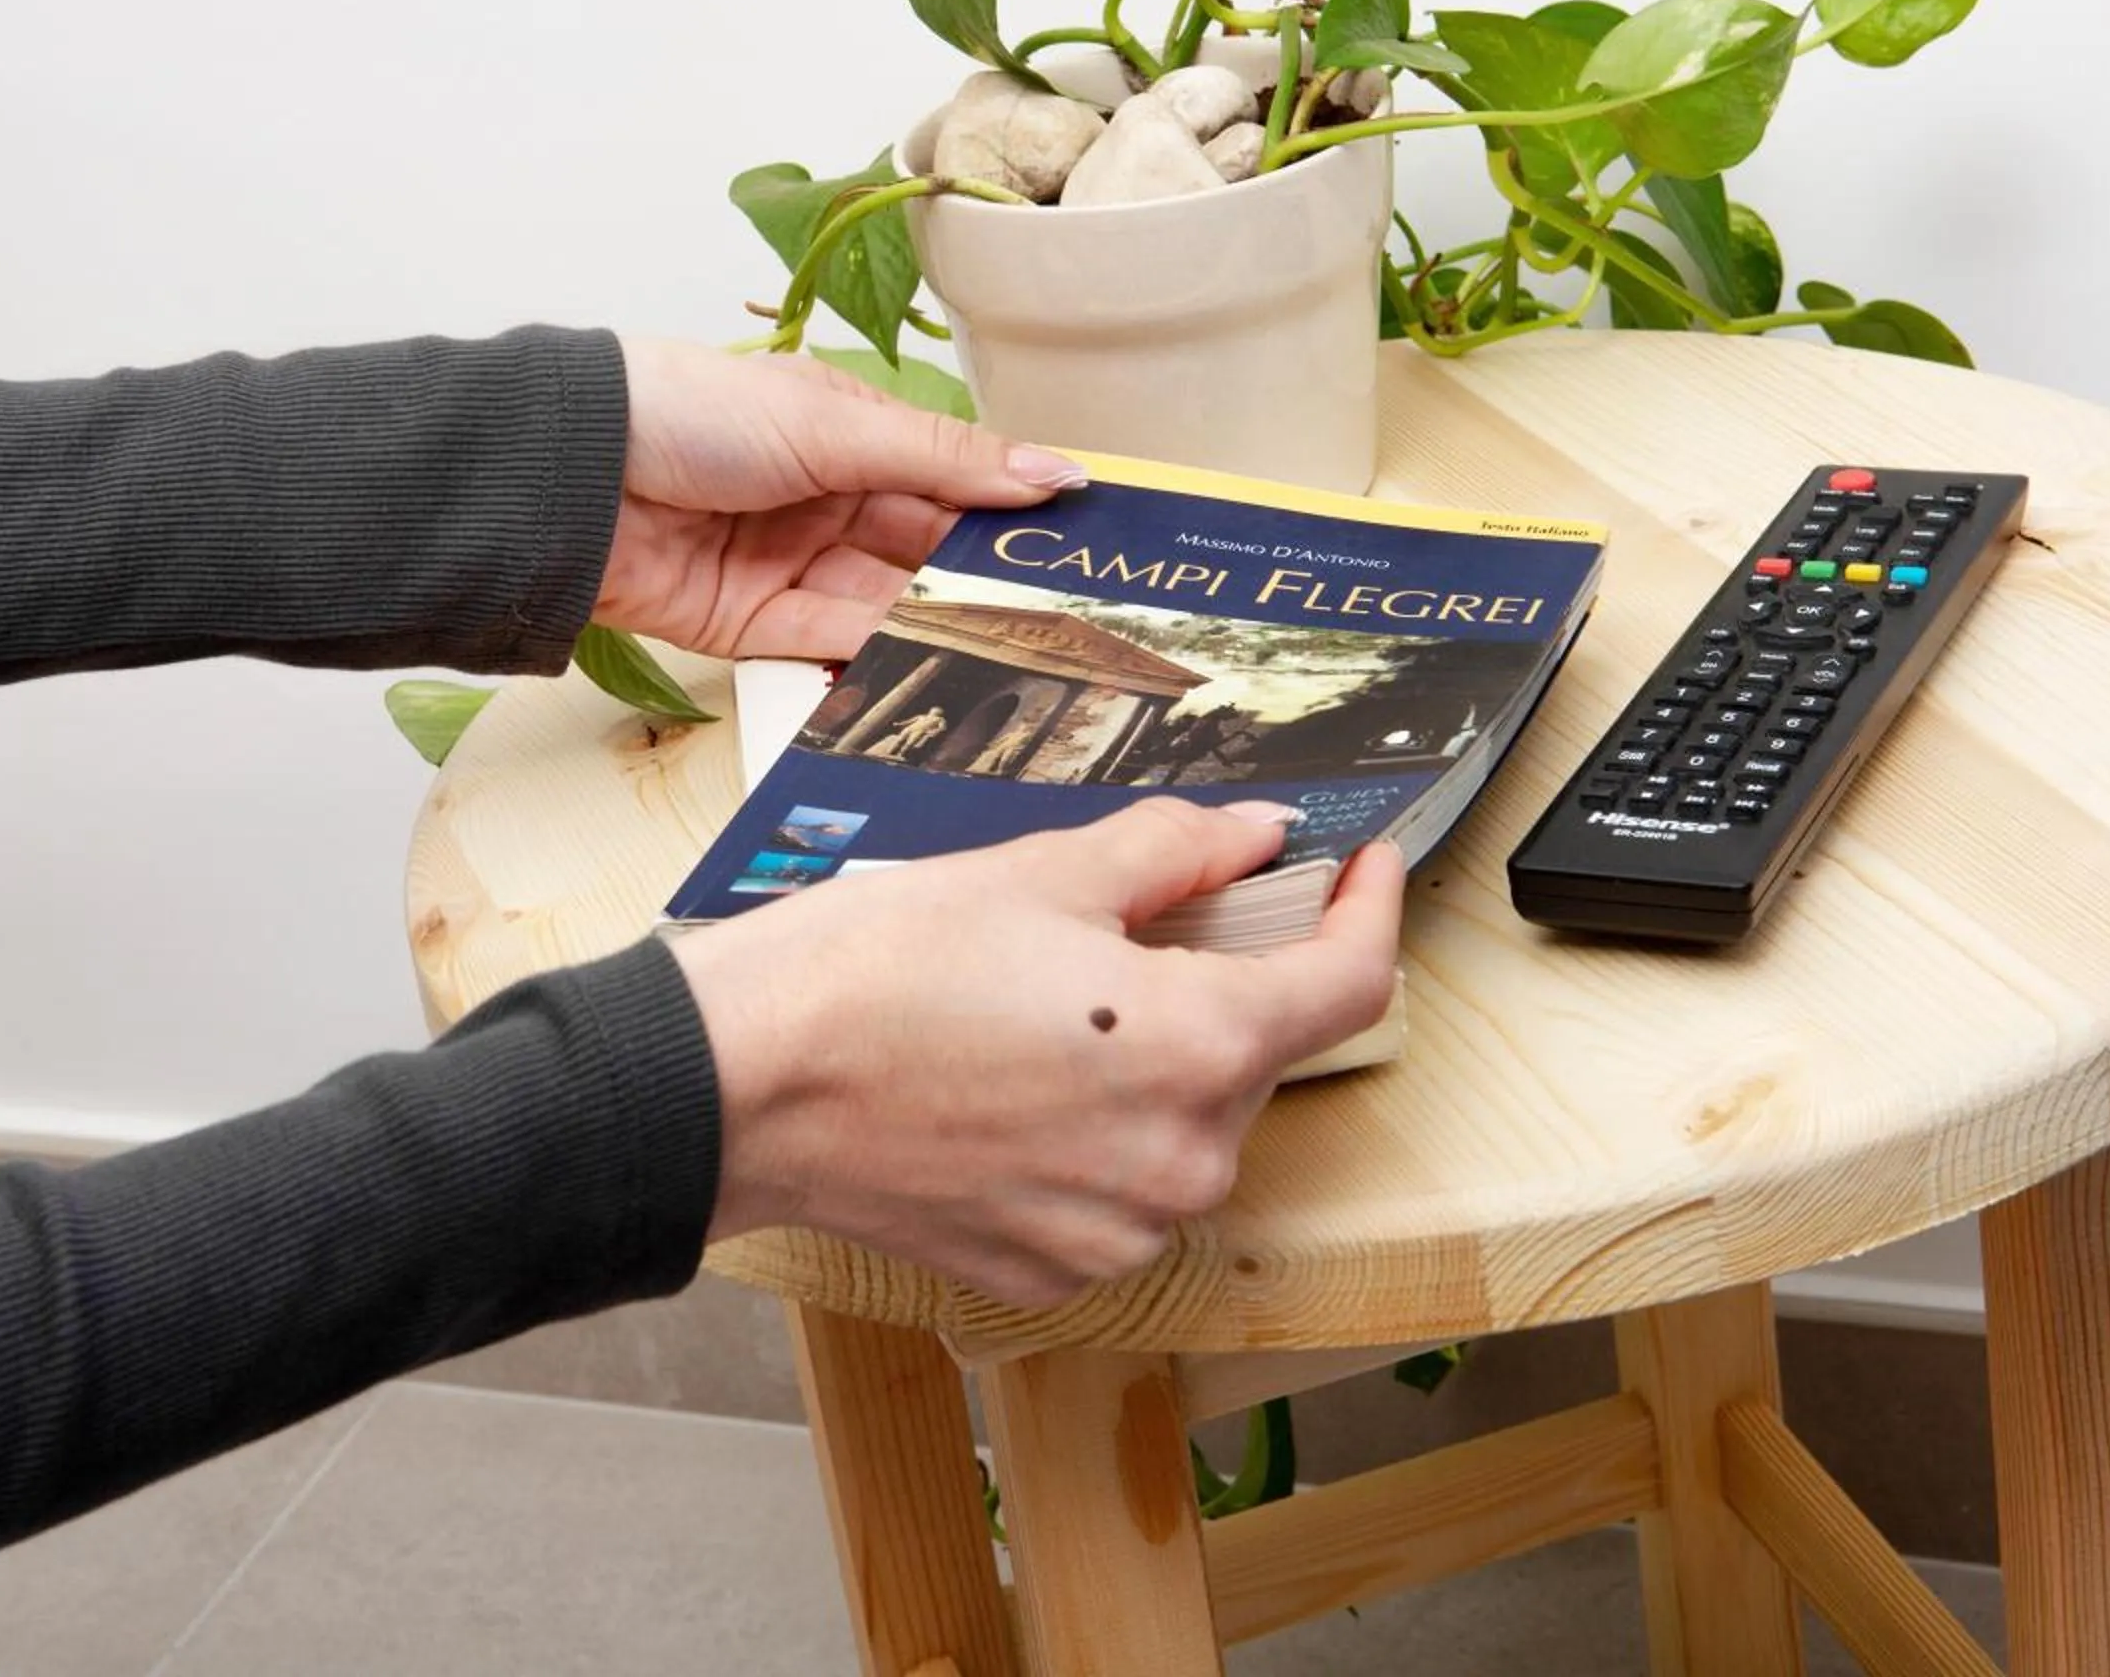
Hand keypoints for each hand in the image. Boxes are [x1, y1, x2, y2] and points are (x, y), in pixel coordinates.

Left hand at [597, 340, 1086, 659]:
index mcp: (846, 432)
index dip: (1009, 508)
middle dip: (982, 580)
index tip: (1079, 543)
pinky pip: (830, 647)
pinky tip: (932, 672)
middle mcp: (823, 498)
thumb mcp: (834, 424)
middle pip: (923, 550)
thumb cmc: (686, 413)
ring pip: (885, 604)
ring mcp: (789, 565)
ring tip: (1011, 652)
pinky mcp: (753, 627)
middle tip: (1062, 614)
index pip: (948, 476)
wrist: (567, 477)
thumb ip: (946, 462)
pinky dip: (875, 659)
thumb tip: (1055, 472)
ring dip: (937, 626)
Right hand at [670, 801, 1405, 1307]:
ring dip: (1155, 1064)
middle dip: (1221, 984)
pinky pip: (1119, 1191)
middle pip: (1257, 1055)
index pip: (1349, 984)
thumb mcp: (1043, 872)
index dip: (1367, 912)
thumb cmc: (875, 972)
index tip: (1357, 873)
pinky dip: (1095, 1133)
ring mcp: (1120, 1232)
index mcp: (1201, 1049)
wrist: (743, 1087)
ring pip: (1188, 1127)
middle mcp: (1181, 1161)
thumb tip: (1254, 839)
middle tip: (1138, 927)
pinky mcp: (1054, 1270)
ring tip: (1051, 1008)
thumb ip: (1178, 854)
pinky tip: (1016, 1082)